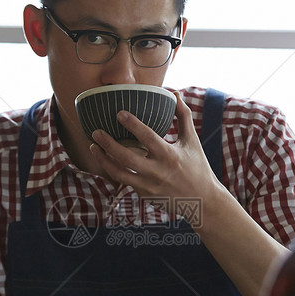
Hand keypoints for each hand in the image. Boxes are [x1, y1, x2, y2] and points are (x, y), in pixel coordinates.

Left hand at [89, 90, 223, 222]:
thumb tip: (174, 94)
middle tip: (95, 132)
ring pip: (119, 173)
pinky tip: (106, 159)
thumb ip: (183, 116)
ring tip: (93, 147)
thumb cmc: (197, 166)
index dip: (133, 124)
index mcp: (170, 155)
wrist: (201, 201)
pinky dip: (113, 170)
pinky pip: (124, 181)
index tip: (119, 113)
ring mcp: (149, 186)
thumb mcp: (192, 141)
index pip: (148, 137)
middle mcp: (158, 171)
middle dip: (108, 144)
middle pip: (126, 157)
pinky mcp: (144, 195)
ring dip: (103, 160)